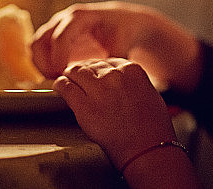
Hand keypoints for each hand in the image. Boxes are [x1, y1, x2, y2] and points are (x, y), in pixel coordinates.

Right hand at [32, 1, 200, 92]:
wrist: (122, 23)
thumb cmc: (122, 32)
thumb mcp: (122, 42)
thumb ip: (113, 57)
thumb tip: (105, 74)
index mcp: (79, 17)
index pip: (60, 37)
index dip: (59, 57)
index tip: (63, 74)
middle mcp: (63, 20)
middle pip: (40, 41)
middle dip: (45, 64)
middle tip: (58, 81)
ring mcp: (55, 27)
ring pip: (35, 47)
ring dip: (41, 66)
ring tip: (57, 81)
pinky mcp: (52, 38)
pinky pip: (39, 52)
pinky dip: (43, 66)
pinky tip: (57, 78)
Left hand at [54, 58, 176, 169]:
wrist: (146, 150)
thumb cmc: (153, 129)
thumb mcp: (151, 95)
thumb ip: (135, 83)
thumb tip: (126, 82)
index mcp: (131, 70)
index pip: (108, 62)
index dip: (100, 68)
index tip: (96, 74)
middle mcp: (113, 75)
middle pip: (91, 65)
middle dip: (85, 71)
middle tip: (79, 77)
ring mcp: (97, 89)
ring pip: (76, 72)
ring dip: (70, 75)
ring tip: (66, 79)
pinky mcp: (83, 105)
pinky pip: (65, 87)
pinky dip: (60, 85)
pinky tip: (59, 86)